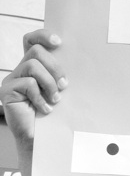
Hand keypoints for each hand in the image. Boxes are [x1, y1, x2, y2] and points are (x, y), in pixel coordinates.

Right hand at [0, 29, 65, 146]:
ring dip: (49, 83)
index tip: (59, 42)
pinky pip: (28, 84)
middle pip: (36, 51)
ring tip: (55, 100)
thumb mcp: (59, 90)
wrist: (41, 139)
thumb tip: (76, 60)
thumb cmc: (54, 115)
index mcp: (33, 67)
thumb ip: (60, 75)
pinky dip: (41, 97)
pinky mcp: (6, 91)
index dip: (43, 36)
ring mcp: (11, 80)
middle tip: (64, 86)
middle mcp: (20, 70)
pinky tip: (45, 109)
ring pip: (33, 66)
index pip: (32, 40)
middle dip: (55, 67)